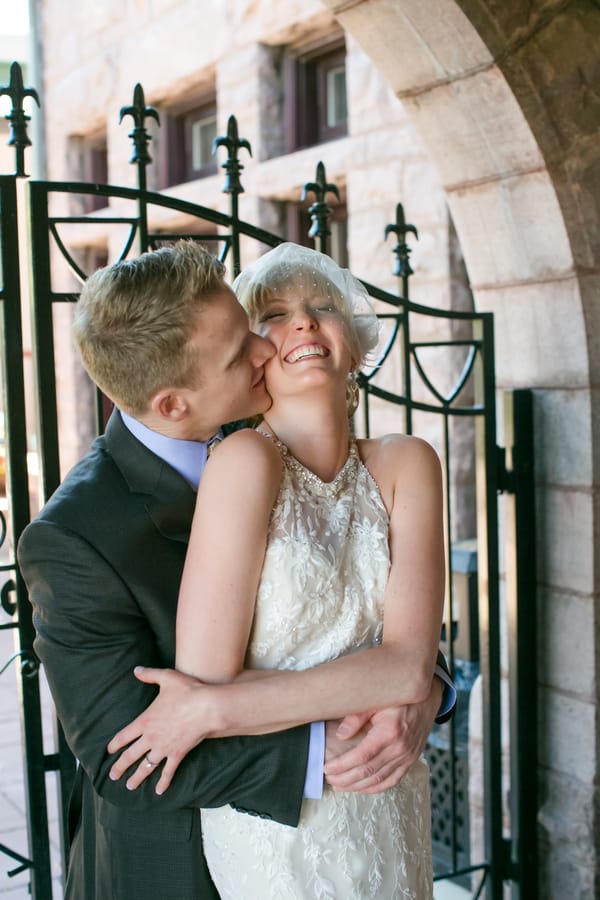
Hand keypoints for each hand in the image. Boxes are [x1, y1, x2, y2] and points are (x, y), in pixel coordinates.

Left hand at [107, 666, 214, 793]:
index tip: (108, 752)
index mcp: (144, 721)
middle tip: (112, 776)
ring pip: (146, 767)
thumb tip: (136, 669)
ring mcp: (164, 748)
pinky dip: (163, 782)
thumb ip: (149, 674)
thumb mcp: (166, 678)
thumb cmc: (187, 691)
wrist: (207, 707)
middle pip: (130, 755)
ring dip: (137, 777)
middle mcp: (150, 737)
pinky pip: (168, 771)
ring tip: (130, 786)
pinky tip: (159, 792)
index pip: (123, 736)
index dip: (114, 745)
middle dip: (120, 766)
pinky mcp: (178, 754)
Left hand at [324, 679, 441, 793]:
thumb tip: (341, 735)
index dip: (343, 765)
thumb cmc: (399, 697)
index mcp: (390, 731)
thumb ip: (357, 717)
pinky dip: (376, 787)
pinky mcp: (410, 761)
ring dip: (358, 786)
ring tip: (340, 786)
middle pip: (368, 771)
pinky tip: (362, 788)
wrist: (426, 700)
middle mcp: (400, 748)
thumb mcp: (377, 700)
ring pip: (379, 779)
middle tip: (329, 780)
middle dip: (346, 778)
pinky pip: (392, 780)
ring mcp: (407, 757)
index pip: (362, 756)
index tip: (327, 768)